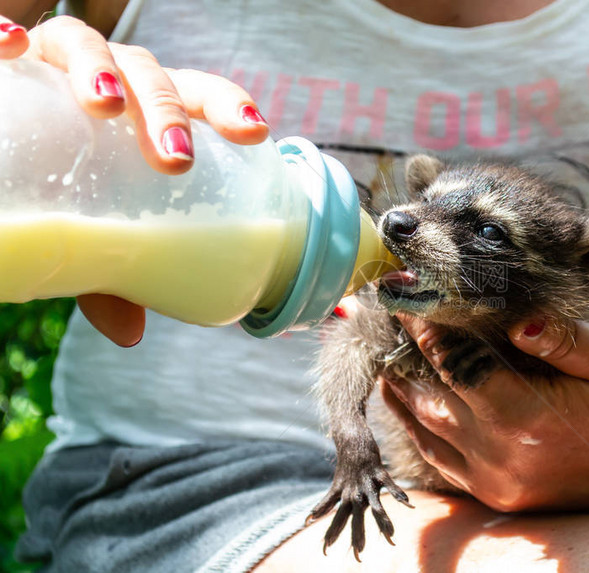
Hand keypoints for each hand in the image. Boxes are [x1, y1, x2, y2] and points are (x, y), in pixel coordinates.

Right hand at [1, 15, 269, 344]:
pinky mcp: (17, 64)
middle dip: (166, 112)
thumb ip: (113, 273)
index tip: (255, 133)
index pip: (202, 97)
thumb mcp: (96, 235)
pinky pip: (13, 39)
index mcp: (153, 116)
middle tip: (174, 160)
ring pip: (90, 48)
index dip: (230, 107)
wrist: (13, 158)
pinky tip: (10, 47)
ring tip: (103, 105)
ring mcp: (63, 65)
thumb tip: (131, 335)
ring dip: (100, 71)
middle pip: (152, 79)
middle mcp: (116, 82)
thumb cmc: (73, 191)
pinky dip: (7, 37)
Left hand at [380, 314, 588, 512]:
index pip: (455, 360)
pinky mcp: (501, 493)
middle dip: (403, 346)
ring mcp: (499, 482)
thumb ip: (567, 341)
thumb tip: (516, 316)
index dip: (424, 320)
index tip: (401, 287)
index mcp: (531, 420)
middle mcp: (504, 457)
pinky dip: (415, 422)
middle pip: (428, 392)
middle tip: (378, 307)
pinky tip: (404, 392)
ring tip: (382, 341)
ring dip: (400, 382)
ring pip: (424, 426)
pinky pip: (440, 458)